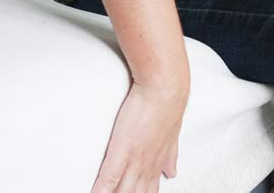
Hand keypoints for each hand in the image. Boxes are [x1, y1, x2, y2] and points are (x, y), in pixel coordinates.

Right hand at [91, 78, 189, 192]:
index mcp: (156, 163)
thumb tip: (171, 171)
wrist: (164, 92)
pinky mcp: (122, 152)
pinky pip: (109, 179)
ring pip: (123, 192)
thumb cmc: (166, 108)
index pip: (148, 192)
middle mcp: (146, 166)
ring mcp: (134, 161)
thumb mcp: (171, 137)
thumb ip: (169, 157)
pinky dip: (101, 190)